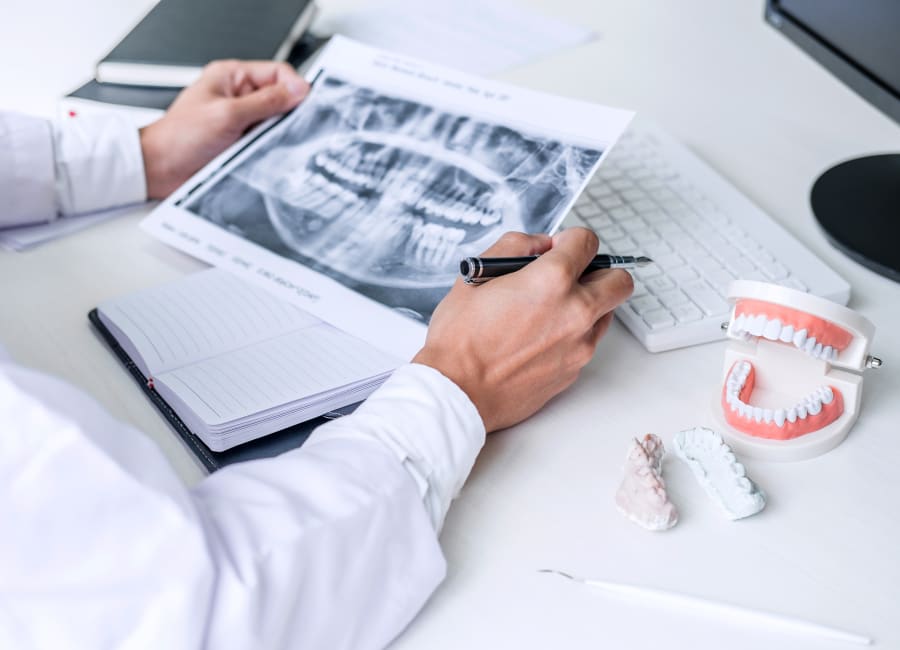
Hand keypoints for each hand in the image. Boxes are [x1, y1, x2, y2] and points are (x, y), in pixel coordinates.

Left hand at [139, 60, 308, 198]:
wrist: (160, 170)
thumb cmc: (180, 138)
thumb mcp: (228, 114)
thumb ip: (266, 102)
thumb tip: (298, 91)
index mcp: (232, 77)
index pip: (278, 73)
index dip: (295, 87)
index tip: (305, 105)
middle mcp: (238, 96)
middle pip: (280, 99)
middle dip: (287, 114)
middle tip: (285, 129)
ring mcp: (241, 120)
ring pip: (276, 123)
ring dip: (276, 134)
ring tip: (266, 144)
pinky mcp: (242, 142)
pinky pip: (267, 142)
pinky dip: (270, 149)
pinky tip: (264, 155)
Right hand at [413, 228, 633, 431]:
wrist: (458, 393)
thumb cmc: (460, 339)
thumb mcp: (477, 275)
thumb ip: (516, 247)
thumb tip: (540, 245)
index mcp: (552, 281)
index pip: (588, 242)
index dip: (570, 240)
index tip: (558, 248)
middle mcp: (575, 312)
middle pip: (619, 280)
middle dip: (598, 271)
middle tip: (571, 276)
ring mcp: (579, 345)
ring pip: (607, 313)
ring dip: (590, 303)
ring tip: (551, 309)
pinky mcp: (574, 370)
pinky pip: (587, 342)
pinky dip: (574, 333)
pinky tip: (540, 337)